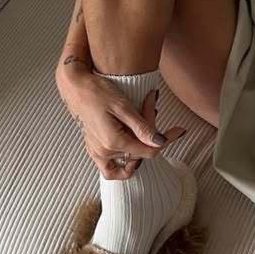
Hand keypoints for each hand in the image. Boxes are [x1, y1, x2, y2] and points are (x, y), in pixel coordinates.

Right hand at [56, 65, 186, 178]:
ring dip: (140, 142)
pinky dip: (123, 160)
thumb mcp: (123, 107)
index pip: (149, 151)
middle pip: (140, 152)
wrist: (75, 87)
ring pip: (128, 158)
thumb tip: (160, 142)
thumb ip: (142, 127)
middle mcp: (104, 152)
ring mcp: (97, 152)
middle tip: (151, 105)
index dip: (167, 141)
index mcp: (113, 142)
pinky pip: (110, 166)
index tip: (179, 130)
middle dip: (151, 133)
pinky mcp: (94, 148)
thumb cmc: (97, 92)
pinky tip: (131, 144)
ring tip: (143, 118)